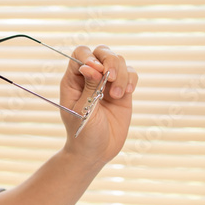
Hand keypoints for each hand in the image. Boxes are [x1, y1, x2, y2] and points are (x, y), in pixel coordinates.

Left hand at [59, 45, 136, 164]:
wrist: (96, 152)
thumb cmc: (82, 133)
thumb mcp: (83, 111)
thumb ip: (89, 88)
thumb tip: (90, 66)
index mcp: (73, 80)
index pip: (80, 54)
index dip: (89, 57)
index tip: (97, 70)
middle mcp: (90, 78)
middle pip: (101, 52)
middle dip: (110, 61)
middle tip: (112, 77)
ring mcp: (107, 83)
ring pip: (118, 61)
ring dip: (121, 74)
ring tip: (116, 95)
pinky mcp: (122, 90)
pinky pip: (130, 74)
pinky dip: (131, 79)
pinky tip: (127, 92)